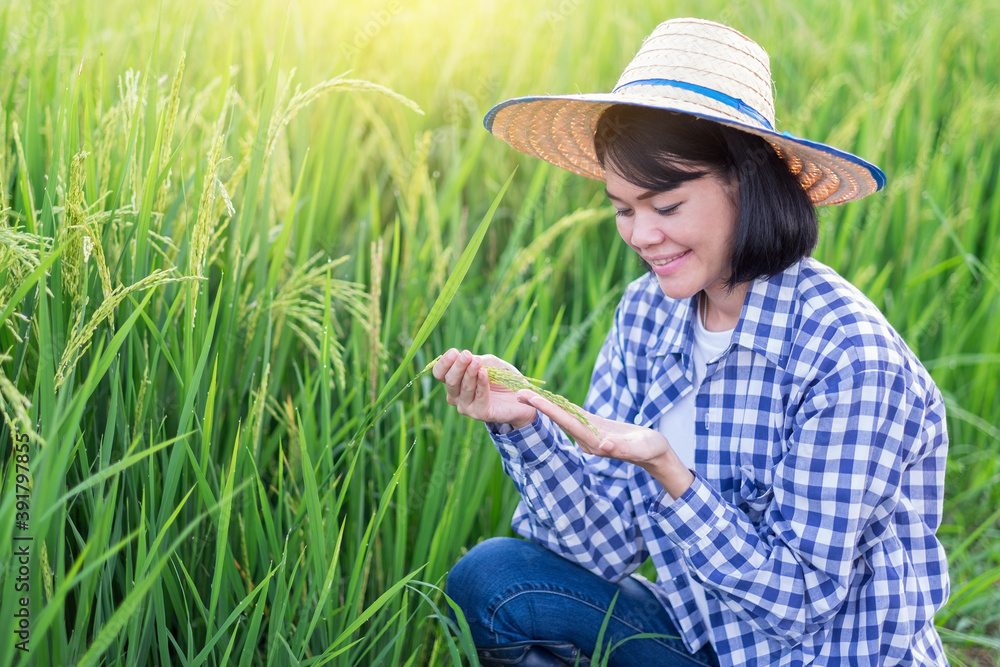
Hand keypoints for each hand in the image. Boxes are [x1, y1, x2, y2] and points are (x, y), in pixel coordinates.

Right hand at [432, 348, 537, 428]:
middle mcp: (457, 396)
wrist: (522, 396)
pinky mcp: (481, 414)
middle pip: (449, 381)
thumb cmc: (502, 378)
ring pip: (463, 389)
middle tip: (466, 355)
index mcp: (455, 382)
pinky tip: (484, 373)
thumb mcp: (491, 363)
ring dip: (469, 374)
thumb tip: (469, 358)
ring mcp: (467, 407)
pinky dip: (481, 384)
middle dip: (458, 367)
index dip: (444, 362)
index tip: (455, 352)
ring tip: (477, 362)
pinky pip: (479, 397)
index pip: (439, 373)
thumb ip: (479, 360)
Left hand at [515, 390, 694, 499]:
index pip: (567, 423)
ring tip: (527, 393)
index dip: (549, 410)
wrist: (656, 456)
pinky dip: (561, 406)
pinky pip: (574, 415)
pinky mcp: (595, 428)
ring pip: (564, 416)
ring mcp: (589, 435)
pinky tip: (550, 398)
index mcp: (594, 443)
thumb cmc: (652, 451)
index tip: (533, 400)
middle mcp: (586, 440)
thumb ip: (623, 449)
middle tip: (518, 392)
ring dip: (546, 405)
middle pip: (559, 419)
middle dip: (540, 405)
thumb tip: (604, 446)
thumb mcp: (641, 448)